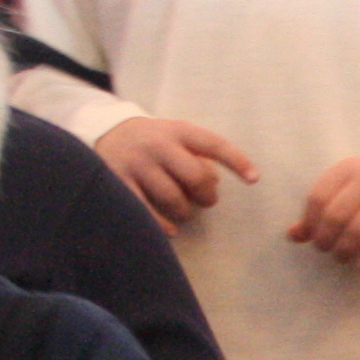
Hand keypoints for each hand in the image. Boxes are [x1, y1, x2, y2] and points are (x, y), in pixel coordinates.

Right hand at [97, 116, 258, 228]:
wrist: (106, 131)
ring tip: (183, 210)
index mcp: (177, 130)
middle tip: (206, 200)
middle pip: (195, 176)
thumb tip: (213, 183)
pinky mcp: (118, 181)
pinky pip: (146, 211)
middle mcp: (156, 144)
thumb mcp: (177, 137)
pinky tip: (171, 230)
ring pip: (173, 197)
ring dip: (185, 211)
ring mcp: (136, 163)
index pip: (213, 144)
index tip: (254, 179)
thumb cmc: (154, 142)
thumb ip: (198, 155)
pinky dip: (163, 225)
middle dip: (207, 194)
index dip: (236, 161)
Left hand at [292, 156, 359, 268]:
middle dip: (326, 239)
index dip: (310, 223)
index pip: (318, 197)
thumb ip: (322, 208)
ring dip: (346, 249)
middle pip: (336, 215)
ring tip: (342, 258)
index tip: (312, 237)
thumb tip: (293, 236)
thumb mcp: (347, 187)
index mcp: (347, 169)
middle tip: (326, 250)